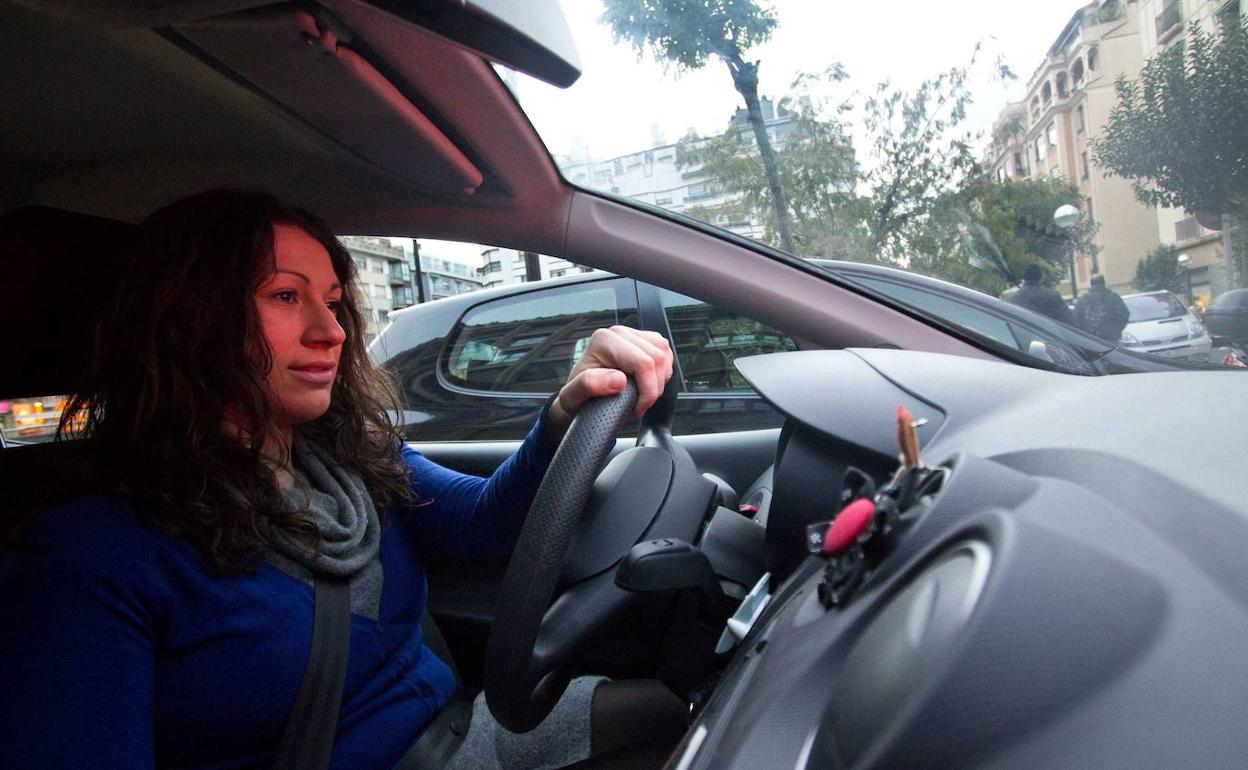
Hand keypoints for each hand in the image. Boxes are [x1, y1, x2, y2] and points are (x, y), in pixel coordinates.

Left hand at [546, 326, 673, 432]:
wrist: (577, 394)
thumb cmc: (575, 395)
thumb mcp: (573, 396)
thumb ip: (589, 385)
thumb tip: (618, 379)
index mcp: (604, 341)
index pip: (644, 363)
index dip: (648, 390)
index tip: (637, 409)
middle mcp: (619, 333)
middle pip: (657, 358)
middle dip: (654, 388)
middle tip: (641, 405)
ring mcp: (632, 334)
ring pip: (665, 354)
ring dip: (660, 380)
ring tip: (643, 396)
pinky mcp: (643, 340)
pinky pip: (665, 352)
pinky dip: (662, 372)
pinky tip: (649, 383)